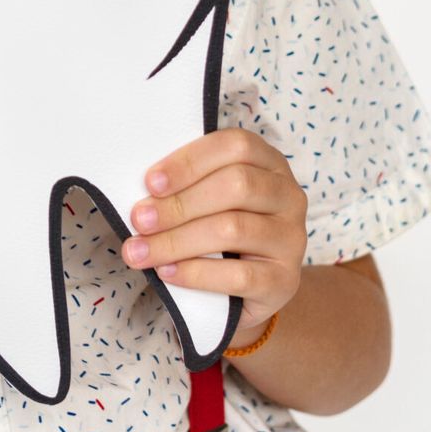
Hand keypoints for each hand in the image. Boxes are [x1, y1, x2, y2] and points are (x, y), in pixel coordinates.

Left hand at [118, 127, 307, 341]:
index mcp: (268, 161)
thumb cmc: (219, 226)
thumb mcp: (208, 196)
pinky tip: (167, 272)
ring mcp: (291, 238)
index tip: (151, 183)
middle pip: (237, 186)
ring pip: (234, 229)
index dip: (190, 161)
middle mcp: (288, 196)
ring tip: (140, 251)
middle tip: (139, 220)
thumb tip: (141, 193)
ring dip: (177, 240)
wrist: (251, 286)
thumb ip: (185, 185)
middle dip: (179, 204)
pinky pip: (240, 275)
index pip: (236, 146)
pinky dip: (196, 273)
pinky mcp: (285, 280)